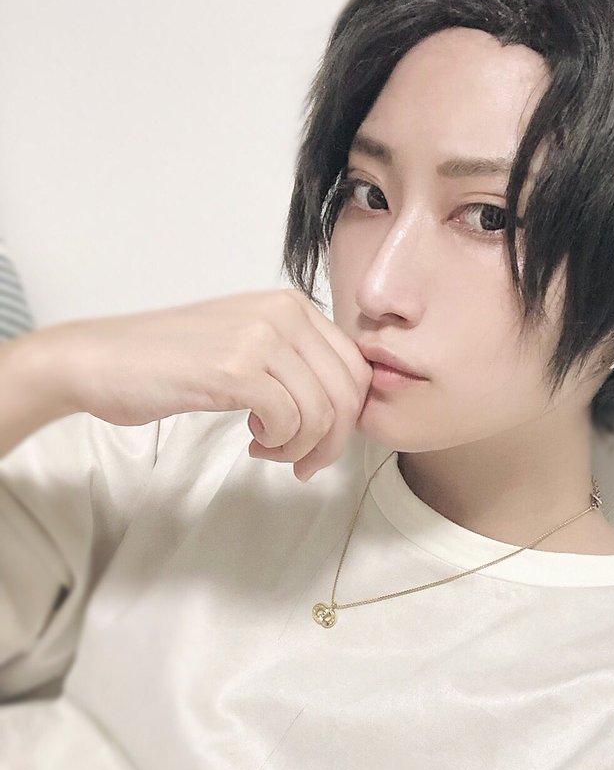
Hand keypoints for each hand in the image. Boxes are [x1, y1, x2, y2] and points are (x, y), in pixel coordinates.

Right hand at [39, 289, 372, 479]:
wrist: (102, 360)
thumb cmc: (171, 363)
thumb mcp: (248, 348)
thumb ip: (296, 366)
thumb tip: (343, 409)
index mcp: (293, 305)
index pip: (356, 369)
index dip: (347, 418)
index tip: (319, 443)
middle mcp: (284, 312)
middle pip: (348, 392)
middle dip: (333, 441)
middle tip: (303, 463)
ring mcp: (261, 336)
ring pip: (322, 412)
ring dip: (301, 447)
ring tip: (269, 450)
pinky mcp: (236, 367)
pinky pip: (290, 420)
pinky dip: (279, 443)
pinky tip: (251, 440)